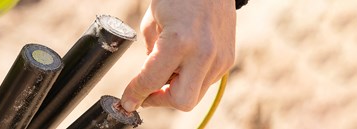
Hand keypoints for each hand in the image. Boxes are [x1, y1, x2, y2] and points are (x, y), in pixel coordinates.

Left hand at [121, 0, 235, 111]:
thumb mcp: (152, 23)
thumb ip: (151, 56)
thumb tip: (150, 80)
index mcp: (179, 42)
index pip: (152, 82)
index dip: (136, 94)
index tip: (128, 101)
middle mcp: (204, 54)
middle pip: (181, 102)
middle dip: (161, 99)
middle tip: (148, 90)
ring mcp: (220, 59)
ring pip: (195, 95)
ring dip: (177, 89)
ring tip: (168, 67)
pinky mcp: (228, 59)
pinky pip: (205, 82)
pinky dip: (190, 79)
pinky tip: (184, 61)